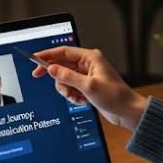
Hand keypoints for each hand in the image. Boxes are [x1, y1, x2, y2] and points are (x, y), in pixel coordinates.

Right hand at [31, 46, 148, 130]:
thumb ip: (68, 77)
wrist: (127, 111)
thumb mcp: (88, 86)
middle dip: (59, 79)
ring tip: (76, 98)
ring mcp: (87, 76)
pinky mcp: (88, 87)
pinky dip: (73, 96)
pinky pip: (72, 88)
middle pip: (62, 66)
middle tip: (47, 81)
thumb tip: (52, 69)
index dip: (47, 55)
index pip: (63, 52)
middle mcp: (88, 65)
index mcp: (90, 58)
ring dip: (67, 91)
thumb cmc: (115, 96)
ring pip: (65, 80)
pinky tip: (83, 101)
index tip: (34, 60)